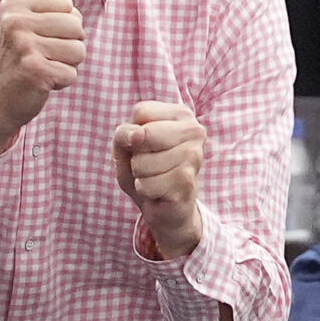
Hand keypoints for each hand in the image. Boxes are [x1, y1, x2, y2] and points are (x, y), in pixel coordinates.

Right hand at [0, 0, 83, 155]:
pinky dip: (62, 82)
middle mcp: (16, 22)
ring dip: (67, 65)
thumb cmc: (17, 62)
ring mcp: (24, 46)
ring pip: (79, 50)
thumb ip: (51, 15)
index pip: (66, 4)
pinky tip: (41, 82)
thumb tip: (79, 23)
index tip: (42, 39)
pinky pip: (72, 74)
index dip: (64, 25)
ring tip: (44, 68)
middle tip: (44, 57)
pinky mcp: (35, 71)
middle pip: (76, 25)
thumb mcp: (24, 28)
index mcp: (13, 5)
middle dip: (69, 45)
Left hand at [114, 102, 209, 259]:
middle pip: (142, 134)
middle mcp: (194, 131)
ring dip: (140, 175)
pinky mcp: (188, 182)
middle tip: (148, 164)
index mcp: (182, 115)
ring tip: (154, 178)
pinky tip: (158, 191)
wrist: (167, 208)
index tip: (144, 145)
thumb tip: (136, 134)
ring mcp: (194, 156)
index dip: (132, 132)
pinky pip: (146, 184)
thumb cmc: (147, 171)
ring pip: (141, 162)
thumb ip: (124, 134)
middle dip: (135, 155)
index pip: (140, 112)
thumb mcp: (127, 147)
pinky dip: (144, 190)